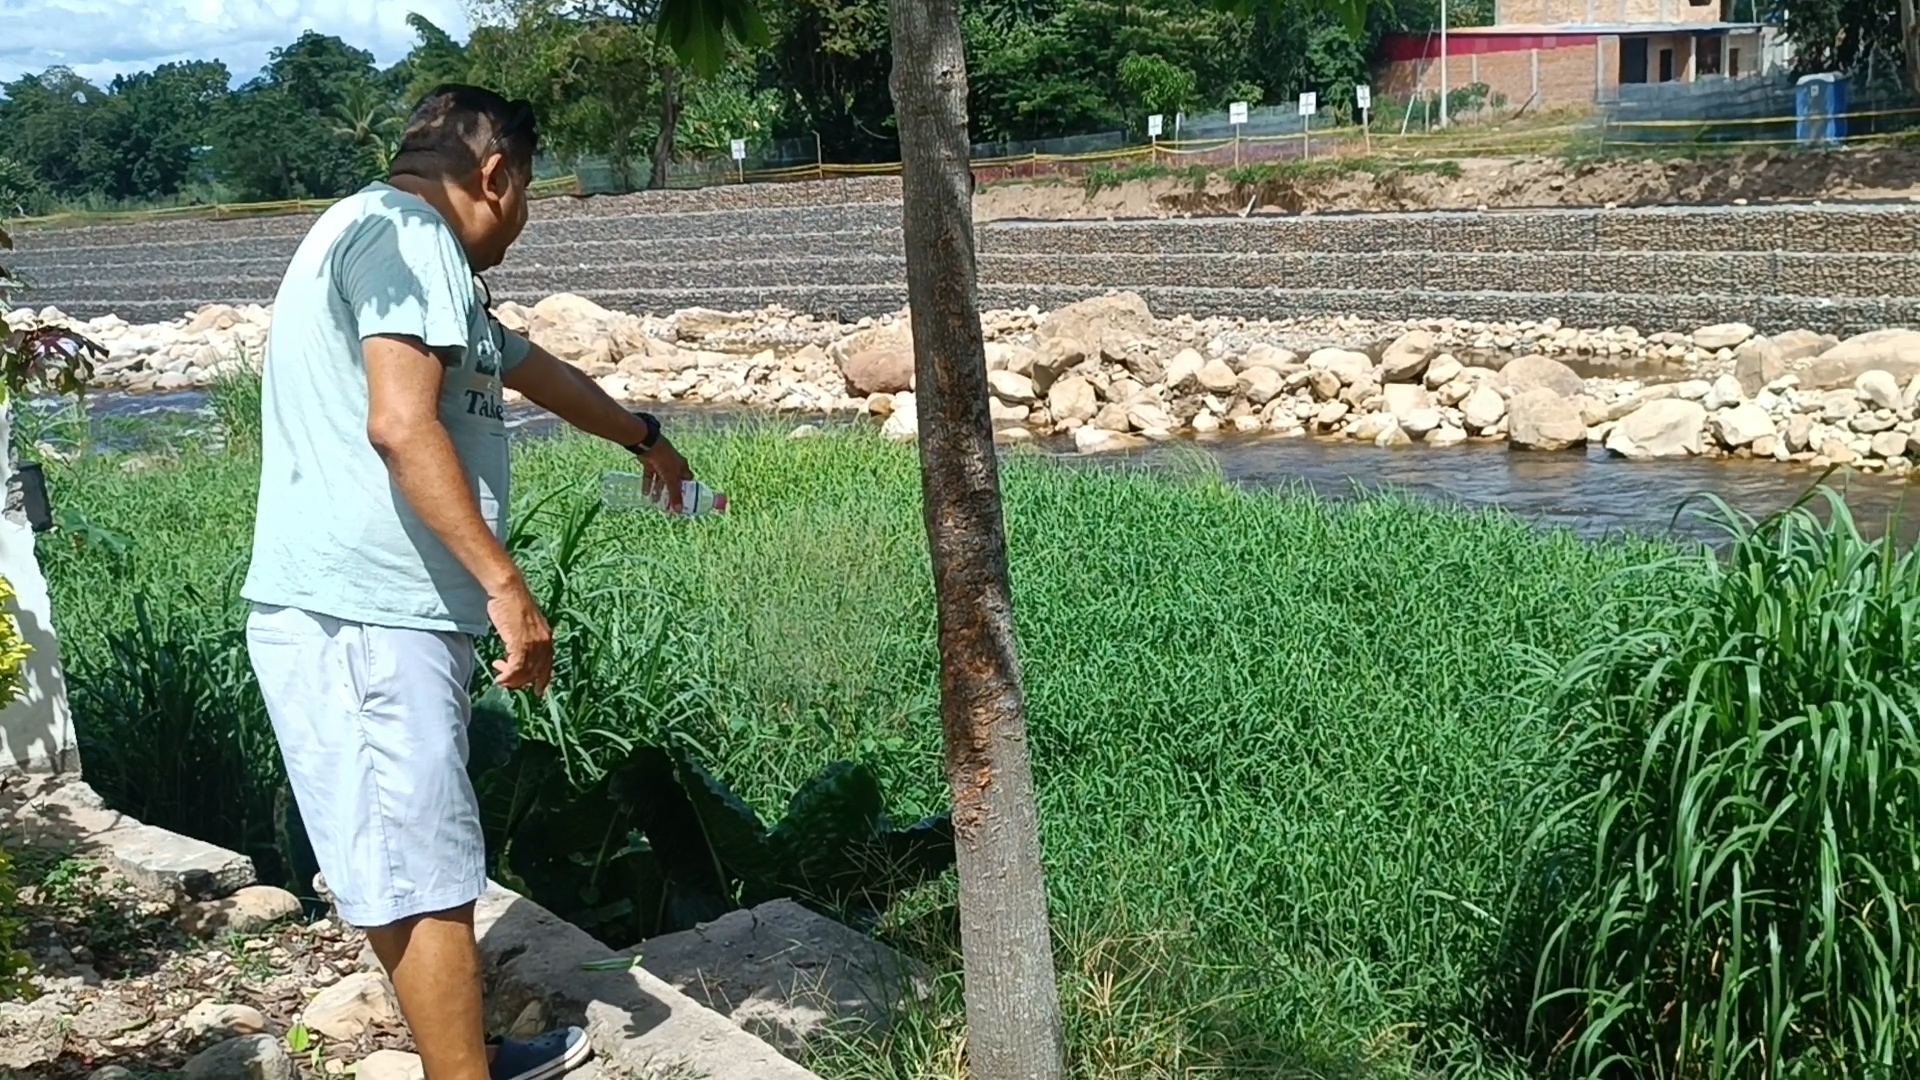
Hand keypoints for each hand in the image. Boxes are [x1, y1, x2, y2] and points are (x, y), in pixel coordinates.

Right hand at [487, 577, 553, 694]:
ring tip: (500, 678)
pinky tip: (499, 675)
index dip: (542, 681)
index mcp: (547, 638)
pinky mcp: (521, 643)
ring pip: (525, 673)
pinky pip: (516, 668)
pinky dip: (507, 675)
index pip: (548, 666)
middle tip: (506, 681)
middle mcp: (544, 643)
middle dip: (520, 681)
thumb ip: (527, 638)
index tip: (537, 692)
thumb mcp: (525, 625)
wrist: (508, 591)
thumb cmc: (512, 604)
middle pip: (535, 673)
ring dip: (511, 679)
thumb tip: (520, 652)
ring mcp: (533, 644)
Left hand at [638, 436, 694, 512]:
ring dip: (657, 490)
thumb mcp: (671, 480)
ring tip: (654, 501)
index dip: (686, 490)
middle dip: (669, 493)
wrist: (650, 446)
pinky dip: (647, 484)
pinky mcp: (651, 463)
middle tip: (667, 504)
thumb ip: (675, 495)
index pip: (687, 480)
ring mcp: (661, 464)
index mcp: (682, 467)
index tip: (684, 501)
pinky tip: (645, 493)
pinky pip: (649, 476)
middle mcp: (673, 465)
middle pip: (673, 482)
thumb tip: (679, 510)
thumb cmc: (666, 460)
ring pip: (660, 480)